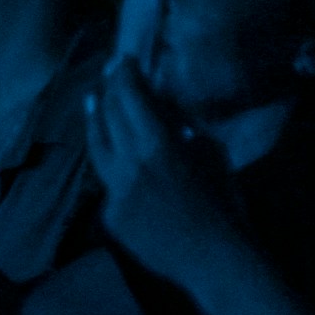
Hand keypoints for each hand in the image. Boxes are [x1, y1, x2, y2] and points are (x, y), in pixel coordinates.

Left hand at [85, 64, 241, 278]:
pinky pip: (108, 181)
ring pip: (97, 148)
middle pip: (109, 117)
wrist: (212, 256)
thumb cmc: (224, 201)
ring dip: (94, 121)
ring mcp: (115, 190)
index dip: (126, 74)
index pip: (131, 96)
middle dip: (108, 90)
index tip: (125, 58)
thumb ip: (183, 125)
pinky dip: (112, 163)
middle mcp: (128, 163)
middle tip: (109, 72)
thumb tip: (165, 103)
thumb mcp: (211, 153)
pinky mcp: (111, 214)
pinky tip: (115, 156)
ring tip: (91, 101)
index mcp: (157, 143)